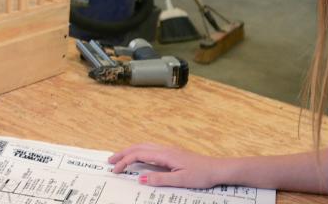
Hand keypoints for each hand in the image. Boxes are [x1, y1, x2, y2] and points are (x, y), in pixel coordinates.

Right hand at [108, 143, 222, 187]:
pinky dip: (139, 151)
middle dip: (122, 153)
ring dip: (130, 151)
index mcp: (165, 155)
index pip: (138, 155)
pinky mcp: (173, 153)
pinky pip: (151, 149)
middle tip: (110, 160)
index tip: (116, 170)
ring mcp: (169, 150)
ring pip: (144, 146)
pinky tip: (139, 157)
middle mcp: (166, 149)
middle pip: (138, 147)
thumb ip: (160, 178)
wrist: (218, 169)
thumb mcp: (180, 180)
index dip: (125, 162)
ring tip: (120, 158)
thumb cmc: (202, 174)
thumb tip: (140, 178)